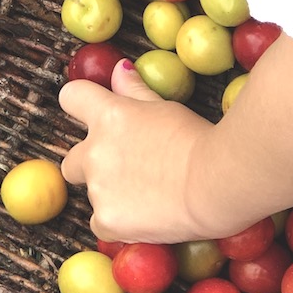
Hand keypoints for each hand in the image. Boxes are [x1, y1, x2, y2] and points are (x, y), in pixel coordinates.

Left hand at [59, 60, 215, 245]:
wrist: (221, 182)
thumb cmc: (201, 140)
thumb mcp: (167, 108)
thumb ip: (135, 91)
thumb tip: (118, 68)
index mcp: (109, 116)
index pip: (72, 97)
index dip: (80, 105)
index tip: (93, 115)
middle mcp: (96, 152)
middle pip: (71, 160)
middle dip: (92, 165)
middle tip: (129, 170)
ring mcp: (99, 188)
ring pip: (93, 194)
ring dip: (112, 194)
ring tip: (153, 195)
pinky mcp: (109, 220)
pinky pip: (102, 224)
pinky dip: (119, 223)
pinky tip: (147, 218)